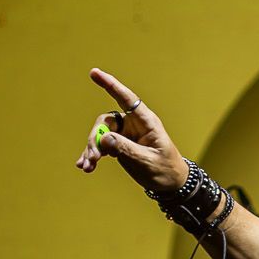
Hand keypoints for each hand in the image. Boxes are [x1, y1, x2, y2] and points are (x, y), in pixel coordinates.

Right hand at [74, 68, 186, 199]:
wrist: (171, 185)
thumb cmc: (165, 170)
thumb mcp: (147, 161)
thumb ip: (126, 149)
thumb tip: (104, 139)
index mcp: (146, 122)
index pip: (127, 99)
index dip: (110, 85)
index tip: (94, 73)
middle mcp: (134, 124)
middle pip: (106, 122)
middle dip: (96, 138)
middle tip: (93, 157)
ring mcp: (126, 134)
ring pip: (101, 134)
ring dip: (92, 149)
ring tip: (87, 166)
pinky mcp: (120, 145)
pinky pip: (102, 145)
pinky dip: (94, 155)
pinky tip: (86, 166)